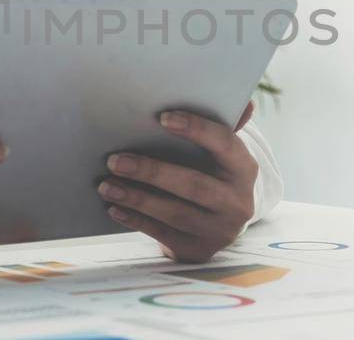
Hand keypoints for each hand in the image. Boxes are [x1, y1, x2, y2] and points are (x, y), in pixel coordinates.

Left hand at [99, 101, 258, 262]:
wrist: (219, 224)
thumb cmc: (211, 175)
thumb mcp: (220, 154)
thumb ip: (222, 128)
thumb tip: (246, 103)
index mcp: (245, 169)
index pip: (225, 144)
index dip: (197, 129)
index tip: (162, 118)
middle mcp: (238, 202)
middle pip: (194, 185)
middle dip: (151, 172)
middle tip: (115, 160)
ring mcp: (221, 230)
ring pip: (175, 213)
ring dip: (137, 198)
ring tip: (106, 185)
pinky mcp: (200, 250)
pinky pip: (164, 235)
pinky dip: (136, 220)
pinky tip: (114, 207)